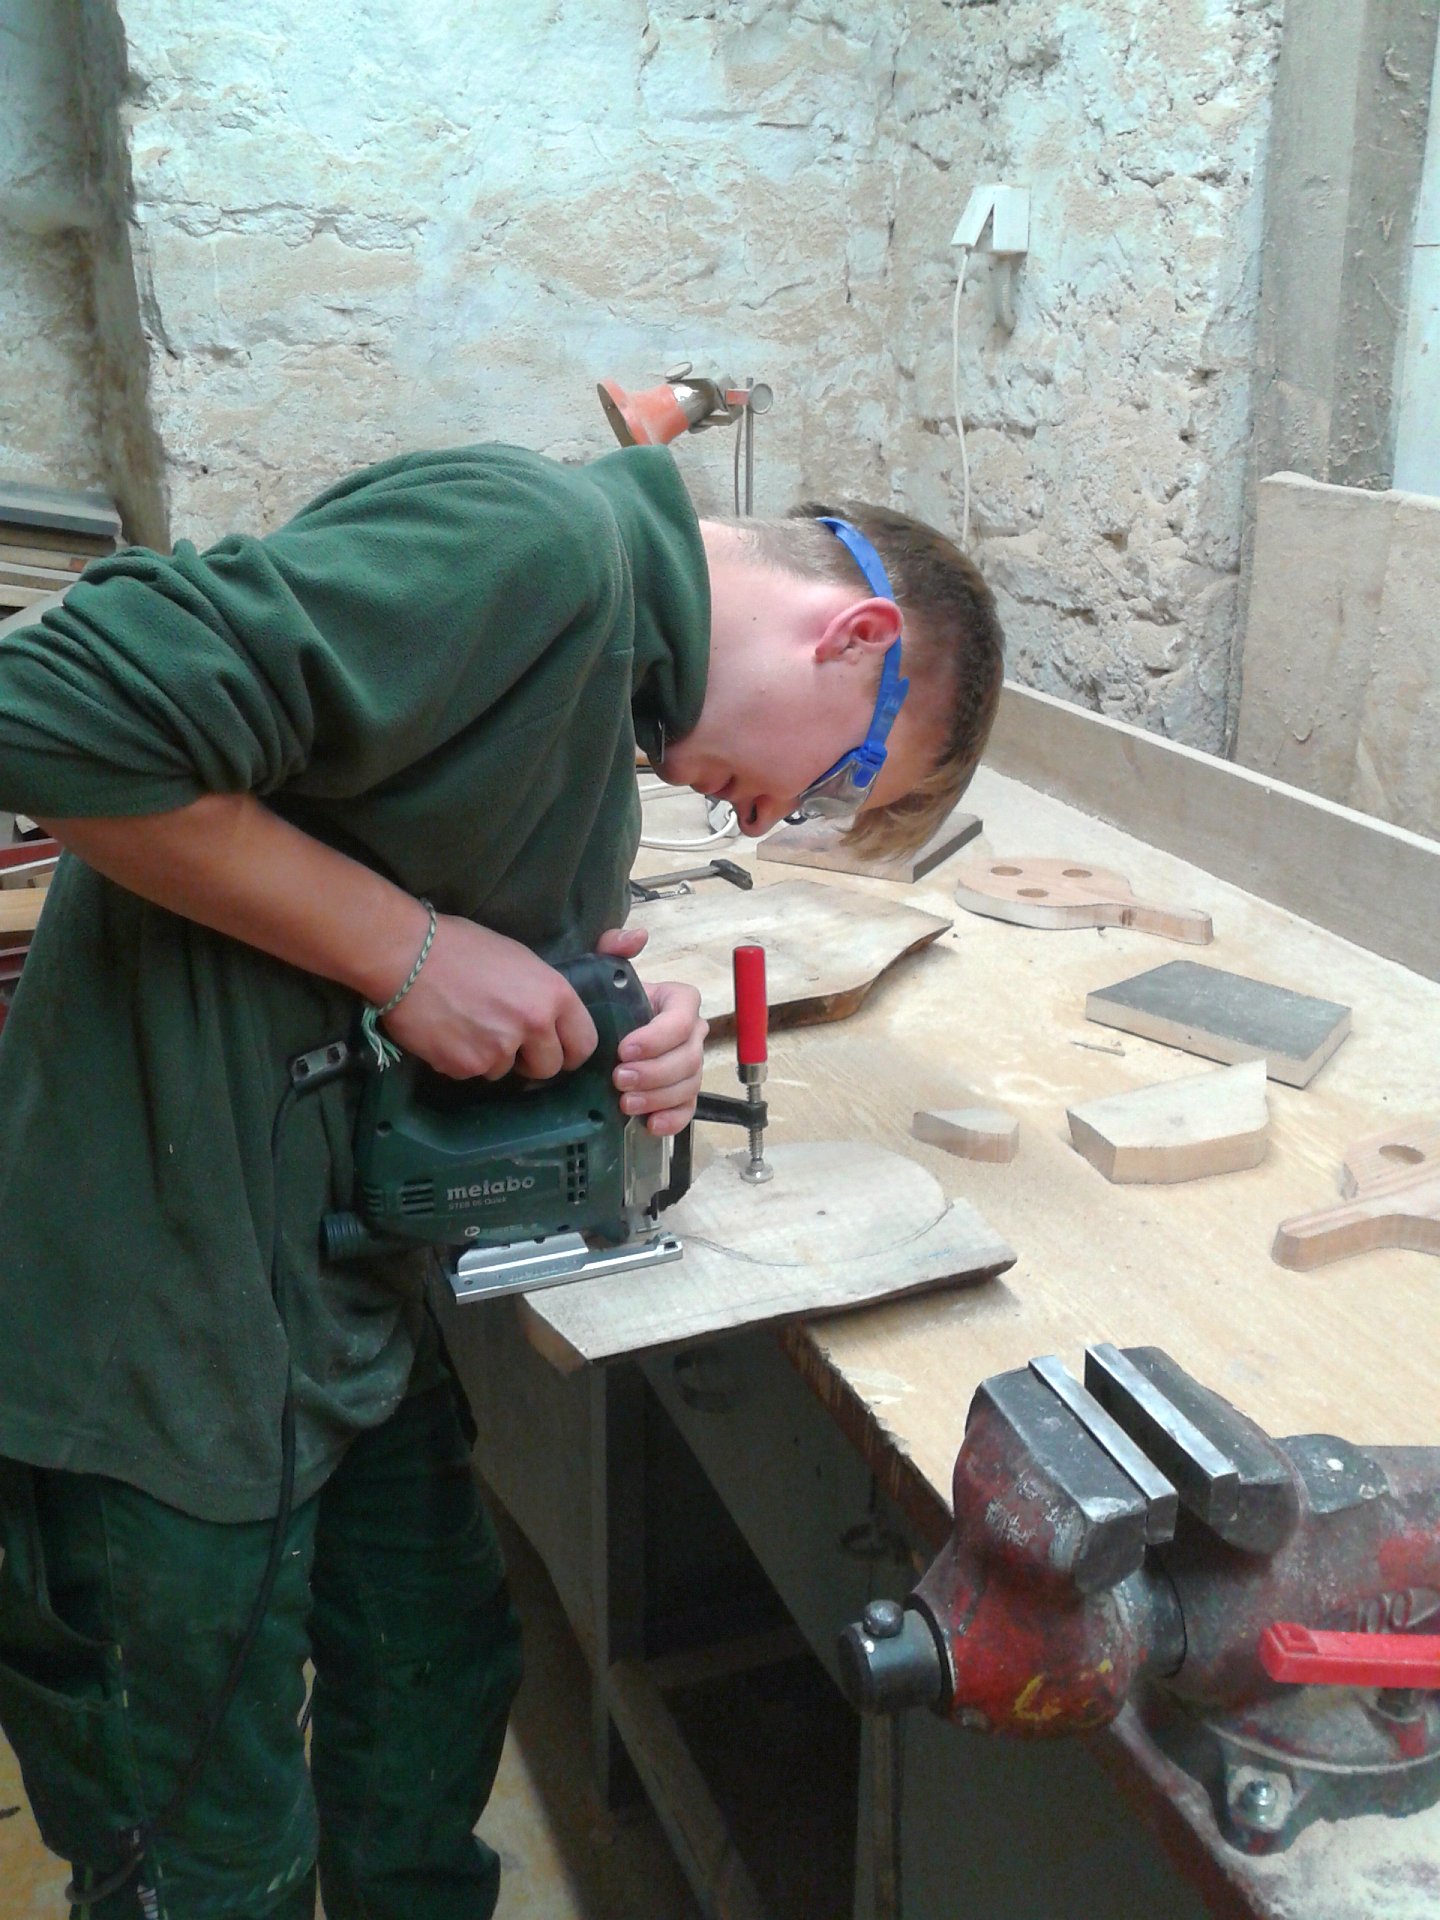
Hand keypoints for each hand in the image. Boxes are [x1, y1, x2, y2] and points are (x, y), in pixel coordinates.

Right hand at [381, 916, 596, 1079]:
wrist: (407, 955)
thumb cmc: (461, 946)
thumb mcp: (519, 961)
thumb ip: (541, 996)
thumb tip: (549, 1022)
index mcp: (553, 995)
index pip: (584, 1043)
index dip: (570, 1049)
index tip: (556, 1048)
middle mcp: (533, 1027)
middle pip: (549, 1068)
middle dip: (532, 1061)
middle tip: (510, 1042)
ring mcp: (499, 1051)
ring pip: (505, 1071)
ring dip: (491, 1057)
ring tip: (467, 1024)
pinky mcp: (466, 1066)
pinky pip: (472, 1073)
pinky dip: (461, 1059)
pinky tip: (447, 1032)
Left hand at [597, 927, 707, 1136]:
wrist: (599, 1031)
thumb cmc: (605, 1002)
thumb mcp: (603, 970)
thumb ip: (615, 949)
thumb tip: (637, 936)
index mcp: (678, 1002)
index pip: (682, 1018)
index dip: (657, 1036)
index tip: (624, 1049)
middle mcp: (691, 1034)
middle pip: (688, 1057)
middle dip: (654, 1072)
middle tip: (619, 1079)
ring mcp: (689, 1065)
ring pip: (689, 1084)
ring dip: (658, 1096)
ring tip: (625, 1103)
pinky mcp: (681, 1093)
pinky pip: (688, 1108)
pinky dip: (672, 1119)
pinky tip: (650, 1124)